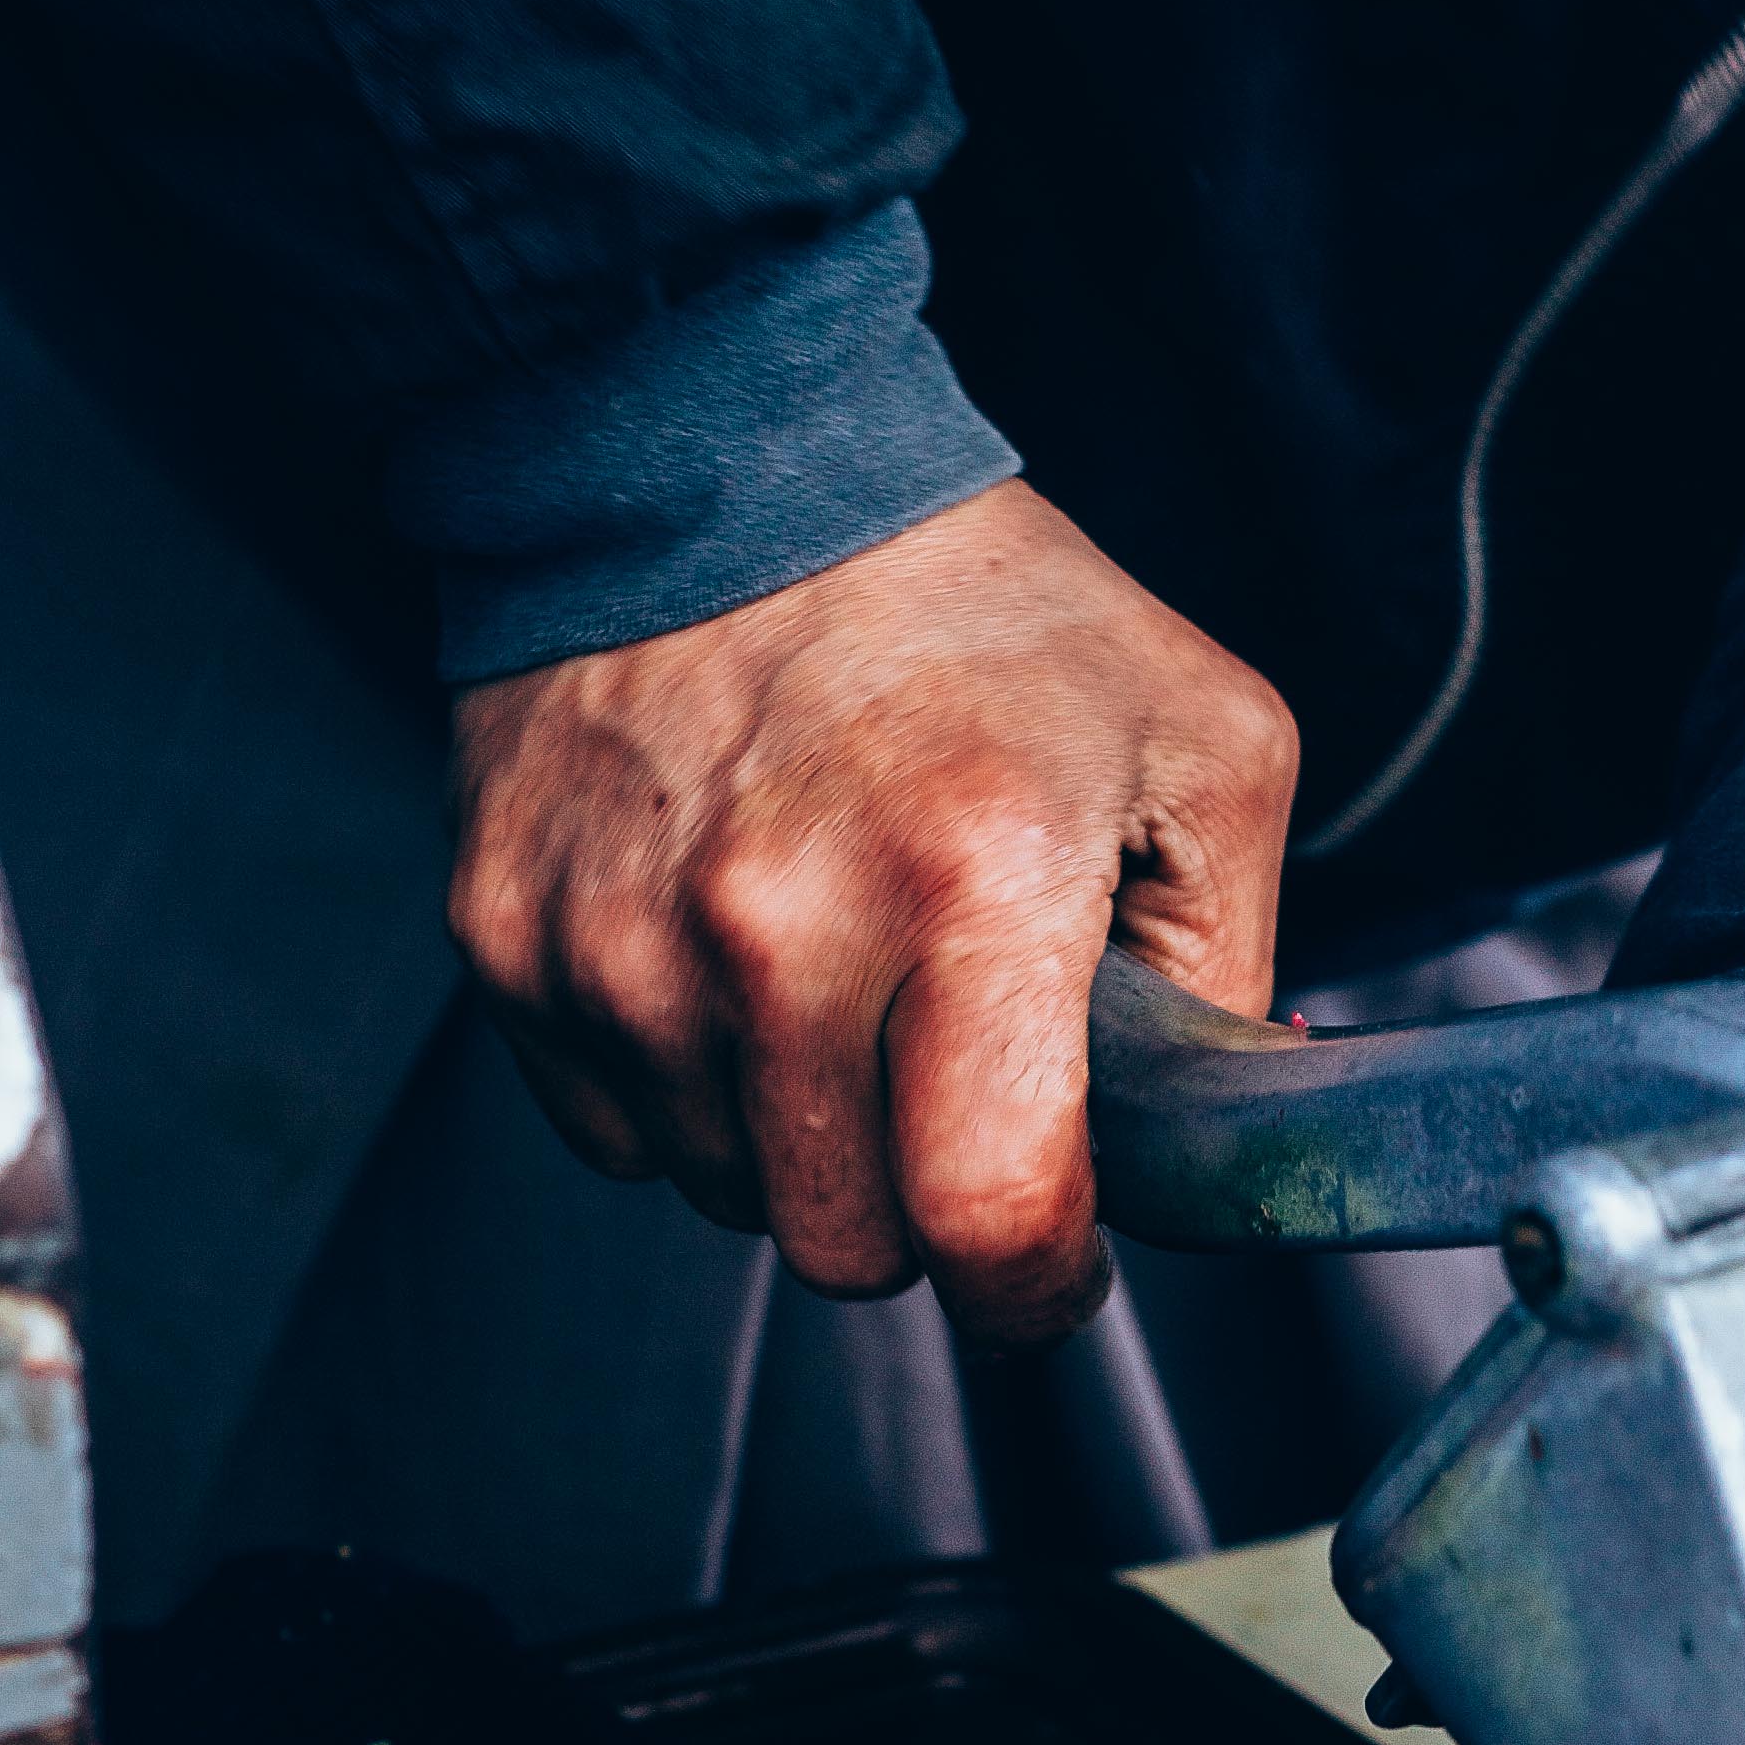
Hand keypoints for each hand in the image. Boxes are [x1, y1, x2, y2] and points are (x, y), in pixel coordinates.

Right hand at [448, 481, 1299, 1347]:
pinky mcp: (511, 939)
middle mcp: (777, 928)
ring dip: (794, 1141)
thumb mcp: (1201, 744)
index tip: (1049, 1272)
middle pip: (849, 1247)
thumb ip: (1233, 964)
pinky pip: (614, 1130)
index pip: (988, 1215)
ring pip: (728, 1194)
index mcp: (971, 882)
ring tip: (832, 984)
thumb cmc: (976, 606)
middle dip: (916, 1212)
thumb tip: (1212, 1139)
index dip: (1035, 1289)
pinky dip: (680, 1086)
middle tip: (945, 1093)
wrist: (714, 455)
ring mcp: (623, 944)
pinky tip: (723, 957)